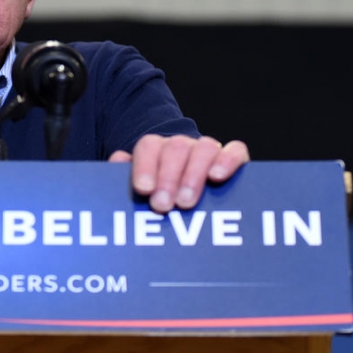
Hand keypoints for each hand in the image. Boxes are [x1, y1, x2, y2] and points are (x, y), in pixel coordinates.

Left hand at [110, 135, 249, 212]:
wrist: (190, 193)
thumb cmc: (160, 197)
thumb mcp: (141, 191)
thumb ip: (124, 177)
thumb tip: (117, 160)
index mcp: (156, 150)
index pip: (148, 146)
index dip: (145, 166)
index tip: (143, 190)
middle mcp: (182, 146)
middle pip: (175, 148)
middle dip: (168, 177)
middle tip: (162, 205)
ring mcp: (208, 151)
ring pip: (204, 148)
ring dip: (193, 175)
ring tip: (186, 202)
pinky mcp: (234, 158)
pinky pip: (235, 151)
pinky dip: (227, 160)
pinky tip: (217, 176)